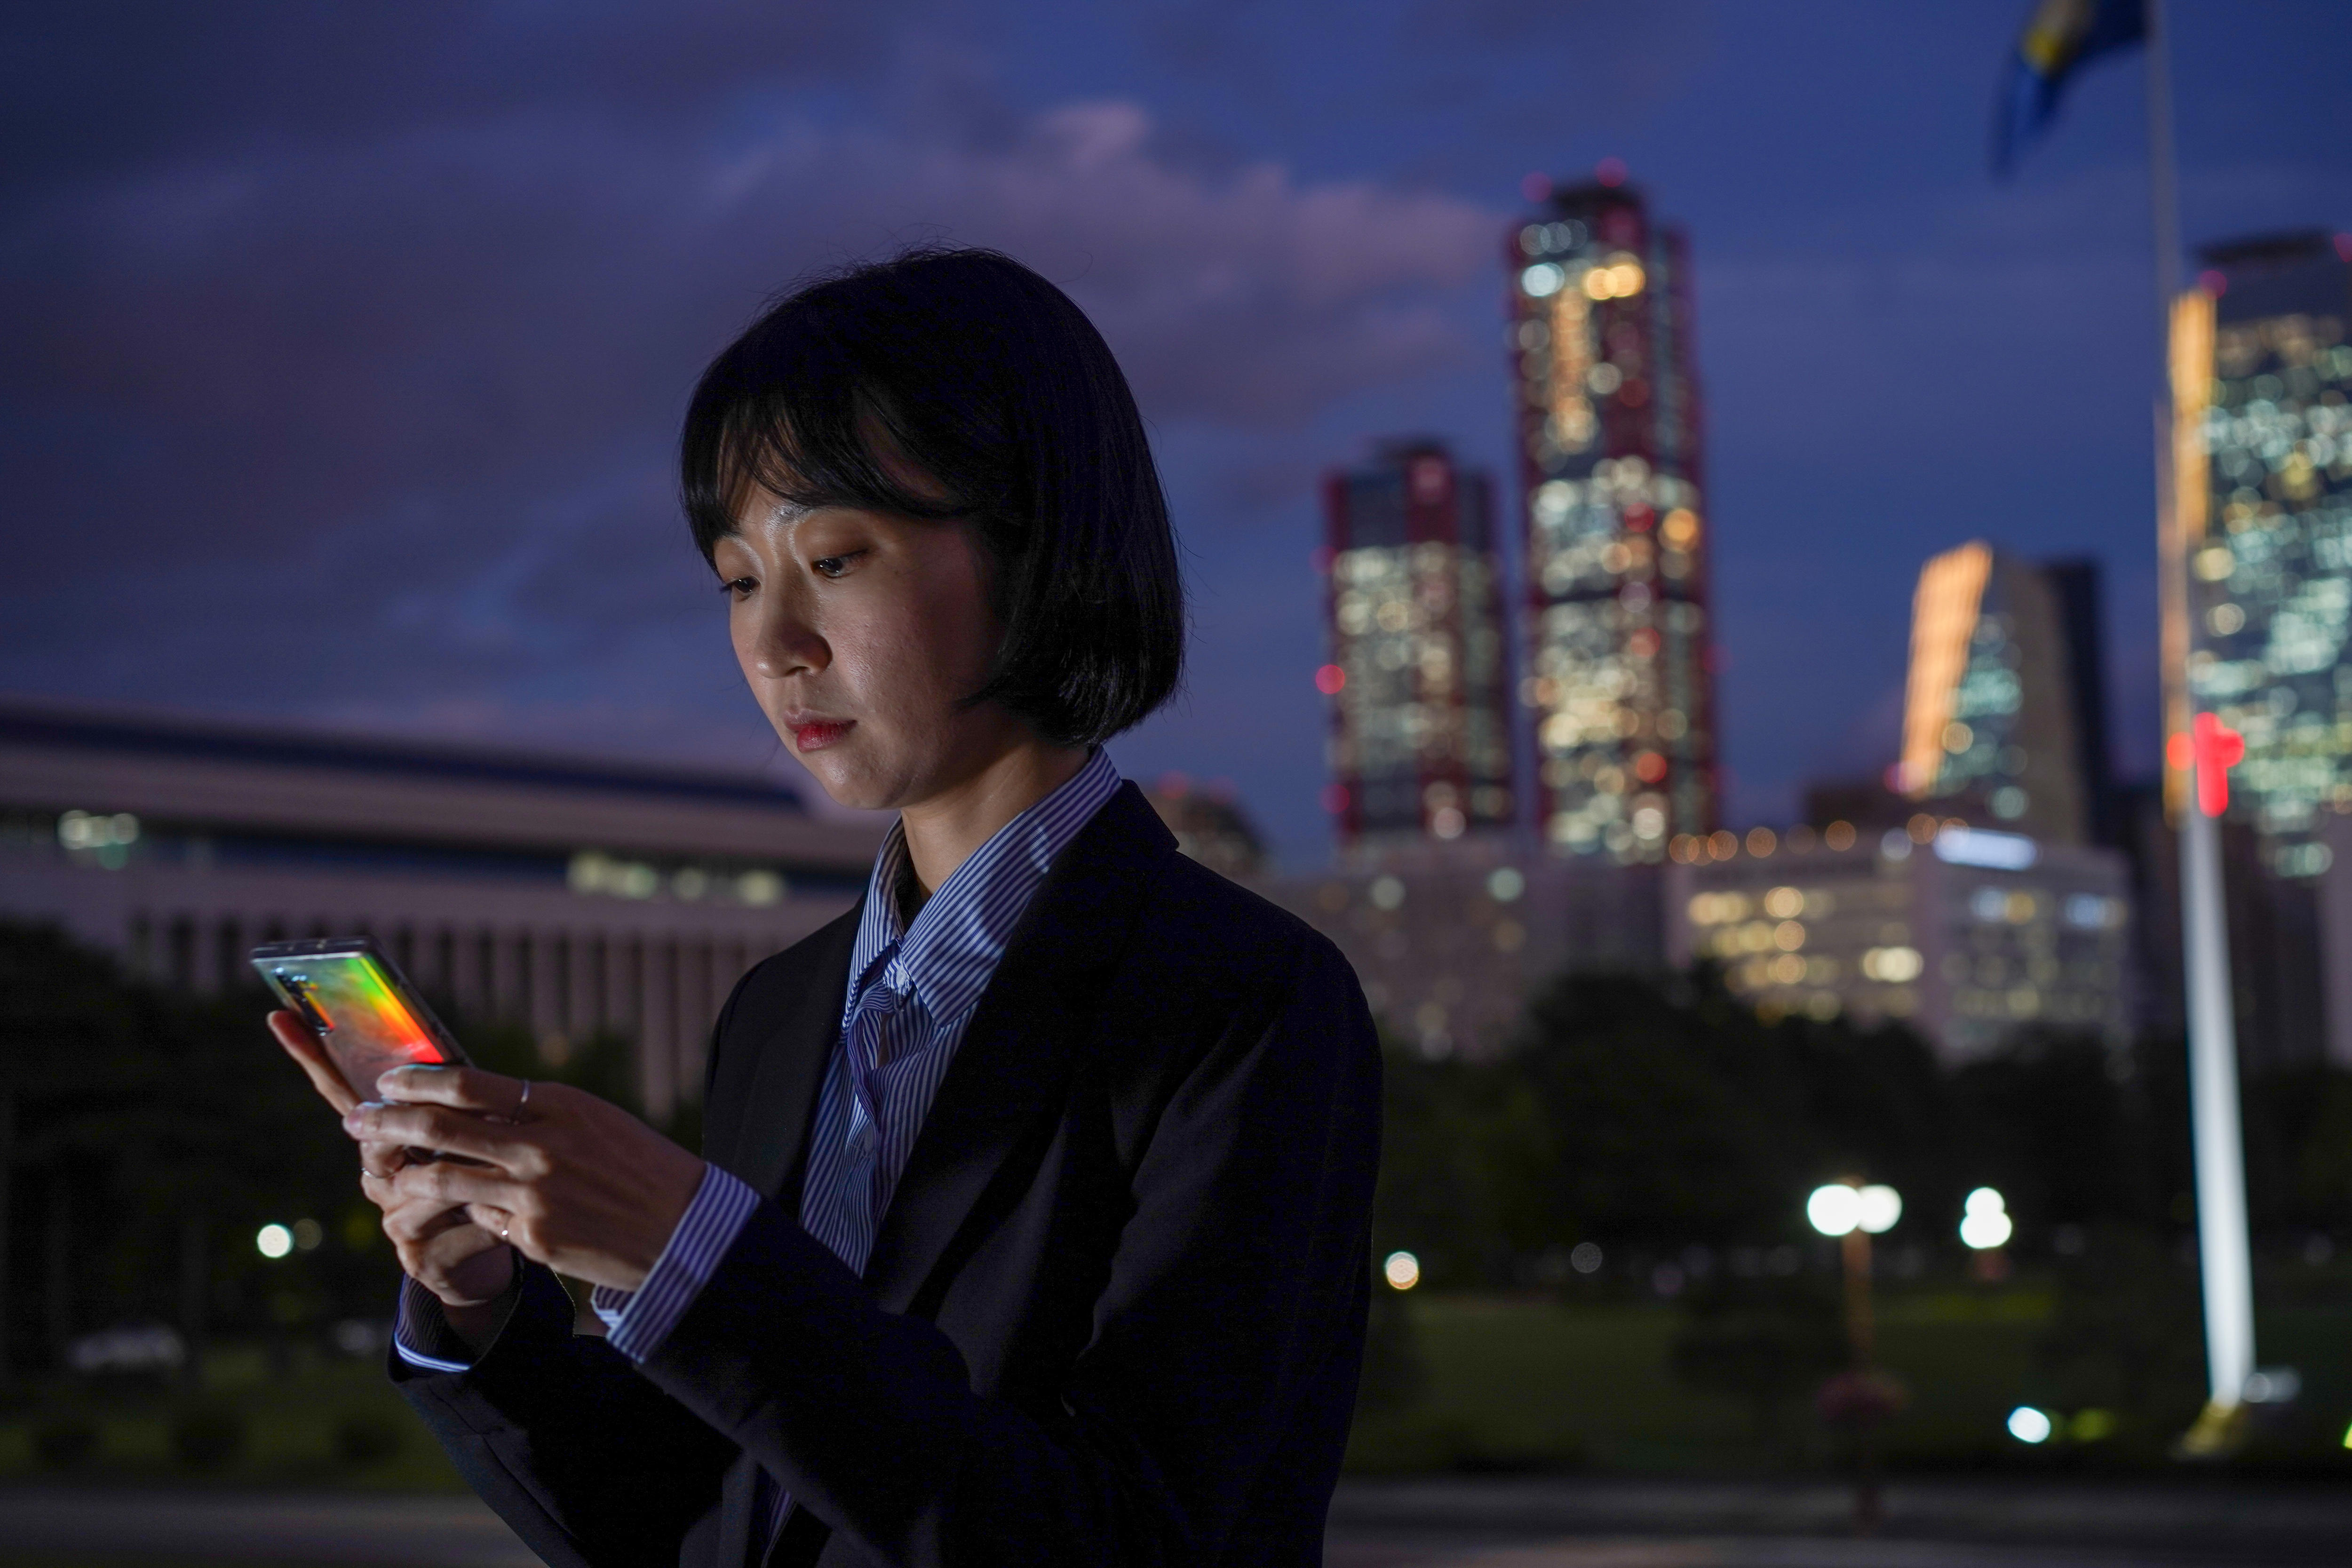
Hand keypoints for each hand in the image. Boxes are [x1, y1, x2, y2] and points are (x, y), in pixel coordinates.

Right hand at [268, 1011, 515, 1313]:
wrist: (498, 1245)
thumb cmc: (487, 1173)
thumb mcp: (476, 1128)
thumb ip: (456, 1098)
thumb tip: (439, 1047)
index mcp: (385, 1139)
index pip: (343, 1092)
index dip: (311, 1056)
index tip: (280, 1013)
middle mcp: (378, 1177)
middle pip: (377, 1141)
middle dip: (413, 1131)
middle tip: (449, 1125)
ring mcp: (393, 1219)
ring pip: (421, 1186)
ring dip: (469, 1180)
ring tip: (504, 1176)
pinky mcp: (419, 1258)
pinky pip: (453, 1230)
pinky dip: (487, 1223)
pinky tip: (504, 1222)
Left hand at [345, 1065, 707, 1294]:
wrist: (685, 1227)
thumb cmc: (639, 1167)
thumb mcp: (592, 1122)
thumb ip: (537, 1114)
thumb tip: (475, 1107)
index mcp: (558, 1105)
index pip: (468, 1083)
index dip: (417, 1079)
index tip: (387, 1080)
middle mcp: (540, 1145)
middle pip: (440, 1125)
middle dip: (387, 1121)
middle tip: (356, 1120)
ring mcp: (534, 1193)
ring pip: (444, 1177)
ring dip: (405, 1174)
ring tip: (387, 1175)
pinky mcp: (533, 1236)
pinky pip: (481, 1219)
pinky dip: (467, 1213)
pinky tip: (462, 1214)